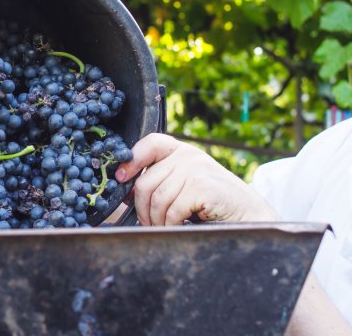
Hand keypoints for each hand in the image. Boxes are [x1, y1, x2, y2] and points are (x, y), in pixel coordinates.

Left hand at [114, 133, 275, 225]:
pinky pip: (171, 211)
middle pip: (145, 182)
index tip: (120, 179)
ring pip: (156, 200)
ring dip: (157, 221)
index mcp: (182, 152)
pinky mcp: (202, 187)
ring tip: (166, 227)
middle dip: (143, 209)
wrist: (250, 216)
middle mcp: (189, 156)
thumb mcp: (187, 184)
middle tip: (149, 223)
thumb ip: (164, 179)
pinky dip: (171, 225)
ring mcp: (196, 170)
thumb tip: (127, 191)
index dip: (131, 160)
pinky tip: (180, 227)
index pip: (151, 143)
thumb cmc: (214, 204)